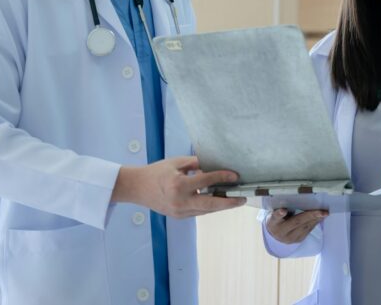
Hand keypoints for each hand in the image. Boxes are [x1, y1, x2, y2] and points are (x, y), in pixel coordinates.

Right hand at [112, 156, 245, 217]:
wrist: (137, 188)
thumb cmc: (157, 172)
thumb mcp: (177, 163)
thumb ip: (196, 164)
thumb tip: (215, 165)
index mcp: (179, 185)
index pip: (207, 181)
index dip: (222, 177)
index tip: (235, 176)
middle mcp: (180, 201)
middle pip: (211, 204)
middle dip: (229, 202)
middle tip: (243, 199)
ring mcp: (179, 212)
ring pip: (206, 211)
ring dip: (221, 205)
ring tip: (234, 199)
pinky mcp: (178, 216)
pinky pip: (198, 212)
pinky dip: (209, 207)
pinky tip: (218, 201)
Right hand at [265, 208, 327, 243]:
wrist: (275, 235)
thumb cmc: (277, 218)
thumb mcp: (274, 213)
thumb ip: (281, 207)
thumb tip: (297, 197)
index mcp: (273, 222)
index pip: (275, 218)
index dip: (279, 214)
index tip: (283, 210)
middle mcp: (281, 232)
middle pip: (296, 222)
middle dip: (310, 216)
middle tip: (322, 212)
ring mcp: (290, 238)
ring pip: (305, 227)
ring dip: (316, 219)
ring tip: (324, 213)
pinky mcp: (298, 240)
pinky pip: (308, 230)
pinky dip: (315, 222)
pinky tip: (321, 217)